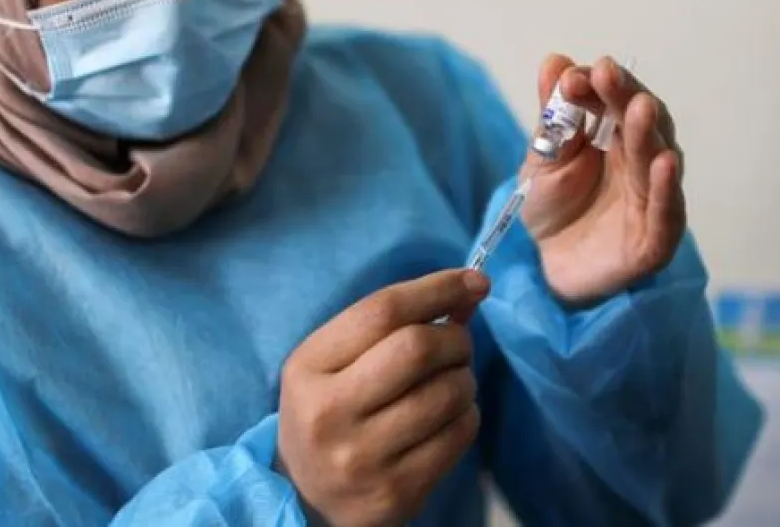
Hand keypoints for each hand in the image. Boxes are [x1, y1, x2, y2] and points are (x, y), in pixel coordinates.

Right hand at [277, 270, 488, 526]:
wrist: (306, 498)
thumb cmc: (327, 411)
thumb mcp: (334, 362)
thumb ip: (387, 325)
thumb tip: (466, 291)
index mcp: (308, 369)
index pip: (382, 311)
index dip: (436, 289)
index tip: (474, 280)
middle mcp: (330, 413)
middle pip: (417, 349)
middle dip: (456, 338)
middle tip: (458, 345)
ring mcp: (363, 458)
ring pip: (447, 393)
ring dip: (465, 378)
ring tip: (452, 382)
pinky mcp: (398, 491)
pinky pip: (459, 435)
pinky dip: (467, 415)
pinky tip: (450, 416)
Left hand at [520, 55, 686, 306]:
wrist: (547, 269)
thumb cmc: (553, 208)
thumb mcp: (543, 158)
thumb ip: (552, 116)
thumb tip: (554, 60)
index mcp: (617, 137)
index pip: (616, 101)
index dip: (600, 85)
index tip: (574, 76)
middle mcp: (642, 162)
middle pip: (642, 124)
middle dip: (627, 97)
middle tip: (608, 75)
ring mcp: (652, 200)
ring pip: (657, 162)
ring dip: (648, 133)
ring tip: (640, 108)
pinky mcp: (655, 240)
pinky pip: (666, 213)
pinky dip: (666, 190)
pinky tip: (664, 163)